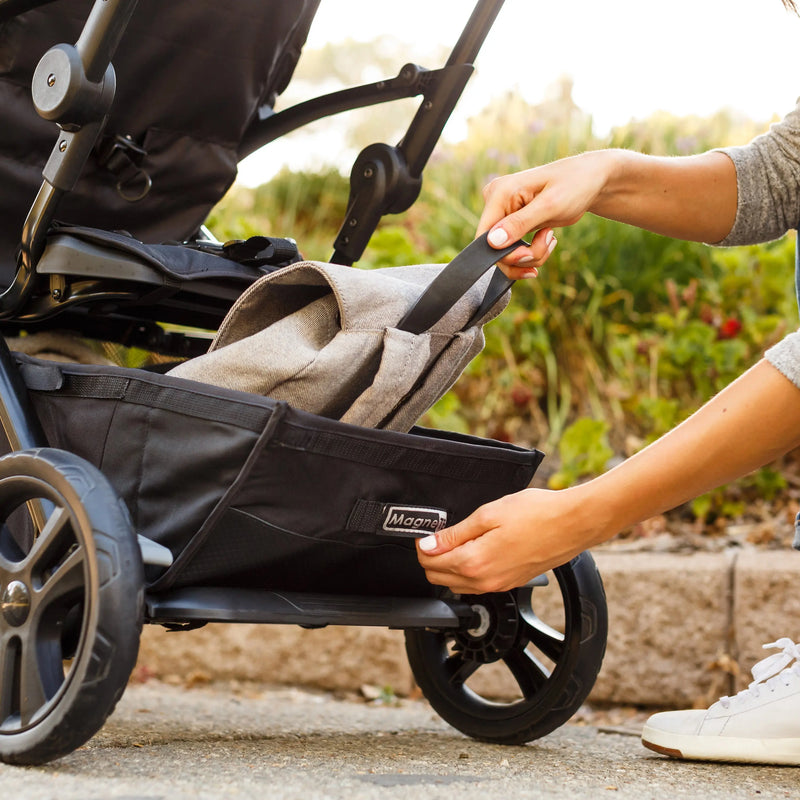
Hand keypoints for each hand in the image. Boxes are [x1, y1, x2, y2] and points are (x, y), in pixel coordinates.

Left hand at [416, 486, 608, 593]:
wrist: (573, 523)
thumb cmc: (537, 514)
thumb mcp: (488, 514)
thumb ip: (455, 533)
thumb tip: (430, 545)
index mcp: (475, 563)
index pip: (431, 563)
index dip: (424, 546)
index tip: (427, 532)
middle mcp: (485, 581)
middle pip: (440, 578)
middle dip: (432, 558)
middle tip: (439, 534)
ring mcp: (499, 585)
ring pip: (457, 584)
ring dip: (449, 565)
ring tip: (458, 539)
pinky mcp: (511, 583)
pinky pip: (477, 584)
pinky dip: (468, 570)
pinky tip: (476, 549)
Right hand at [477, 151, 613, 275]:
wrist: (590, 180)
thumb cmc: (574, 184)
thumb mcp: (550, 205)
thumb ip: (520, 224)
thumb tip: (492, 242)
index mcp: (499, 193)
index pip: (484, 236)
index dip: (504, 254)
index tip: (529, 255)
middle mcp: (496, 203)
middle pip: (495, 249)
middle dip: (523, 256)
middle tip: (547, 245)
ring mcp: (504, 214)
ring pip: (506, 254)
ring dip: (531, 256)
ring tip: (550, 241)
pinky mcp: (513, 224)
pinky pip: (514, 250)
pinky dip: (532, 254)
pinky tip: (546, 241)